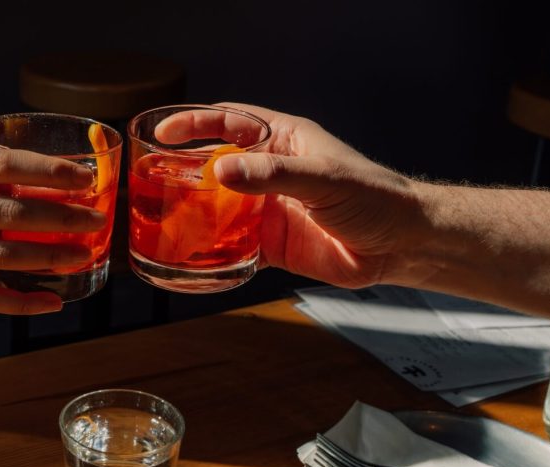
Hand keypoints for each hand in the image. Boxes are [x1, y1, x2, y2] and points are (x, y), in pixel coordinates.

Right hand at [0, 141, 106, 313]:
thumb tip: (27, 165)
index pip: (2, 165)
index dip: (47, 171)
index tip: (84, 177)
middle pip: (8, 214)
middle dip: (59, 217)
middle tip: (96, 219)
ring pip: (0, 257)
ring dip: (48, 258)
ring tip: (84, 254)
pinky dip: (19, 302)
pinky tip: (51, 302)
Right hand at [154, 103, 428, 288]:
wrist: (401, 245)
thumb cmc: (372, 196)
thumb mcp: (322, 178)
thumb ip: (271, 175)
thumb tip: (219, 172)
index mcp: (281, 141)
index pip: (229, 122)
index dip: (194, 124)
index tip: (163, 133)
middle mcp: (268, 173)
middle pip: (213, 166)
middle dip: (181, 172)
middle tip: (149, 181)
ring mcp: (266, 209)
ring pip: (217, 209)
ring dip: (191, 215)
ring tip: (158, 222)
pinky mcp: (270, 244)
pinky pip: (231, 248)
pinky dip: (210, 255)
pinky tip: (189, 261)